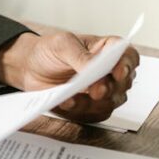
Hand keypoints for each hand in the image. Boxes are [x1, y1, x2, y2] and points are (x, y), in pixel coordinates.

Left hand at [0, 31, 139, 123]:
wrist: (29, 67)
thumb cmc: (49, 51)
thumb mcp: (62, 44)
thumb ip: (80, 55)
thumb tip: (95, 67)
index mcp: (107, 50)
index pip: (128, 56)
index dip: (127, 64)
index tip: (118, 72)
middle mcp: (109, 72)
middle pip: (124, 83)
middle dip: (111, 88)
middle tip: (97, 90)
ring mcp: (102, 92)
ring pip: (111, 102)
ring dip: (94, 102)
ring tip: (74, 97)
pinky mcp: (90, 107)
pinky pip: (93, 114)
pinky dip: (81, 110)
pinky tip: (67, 102)